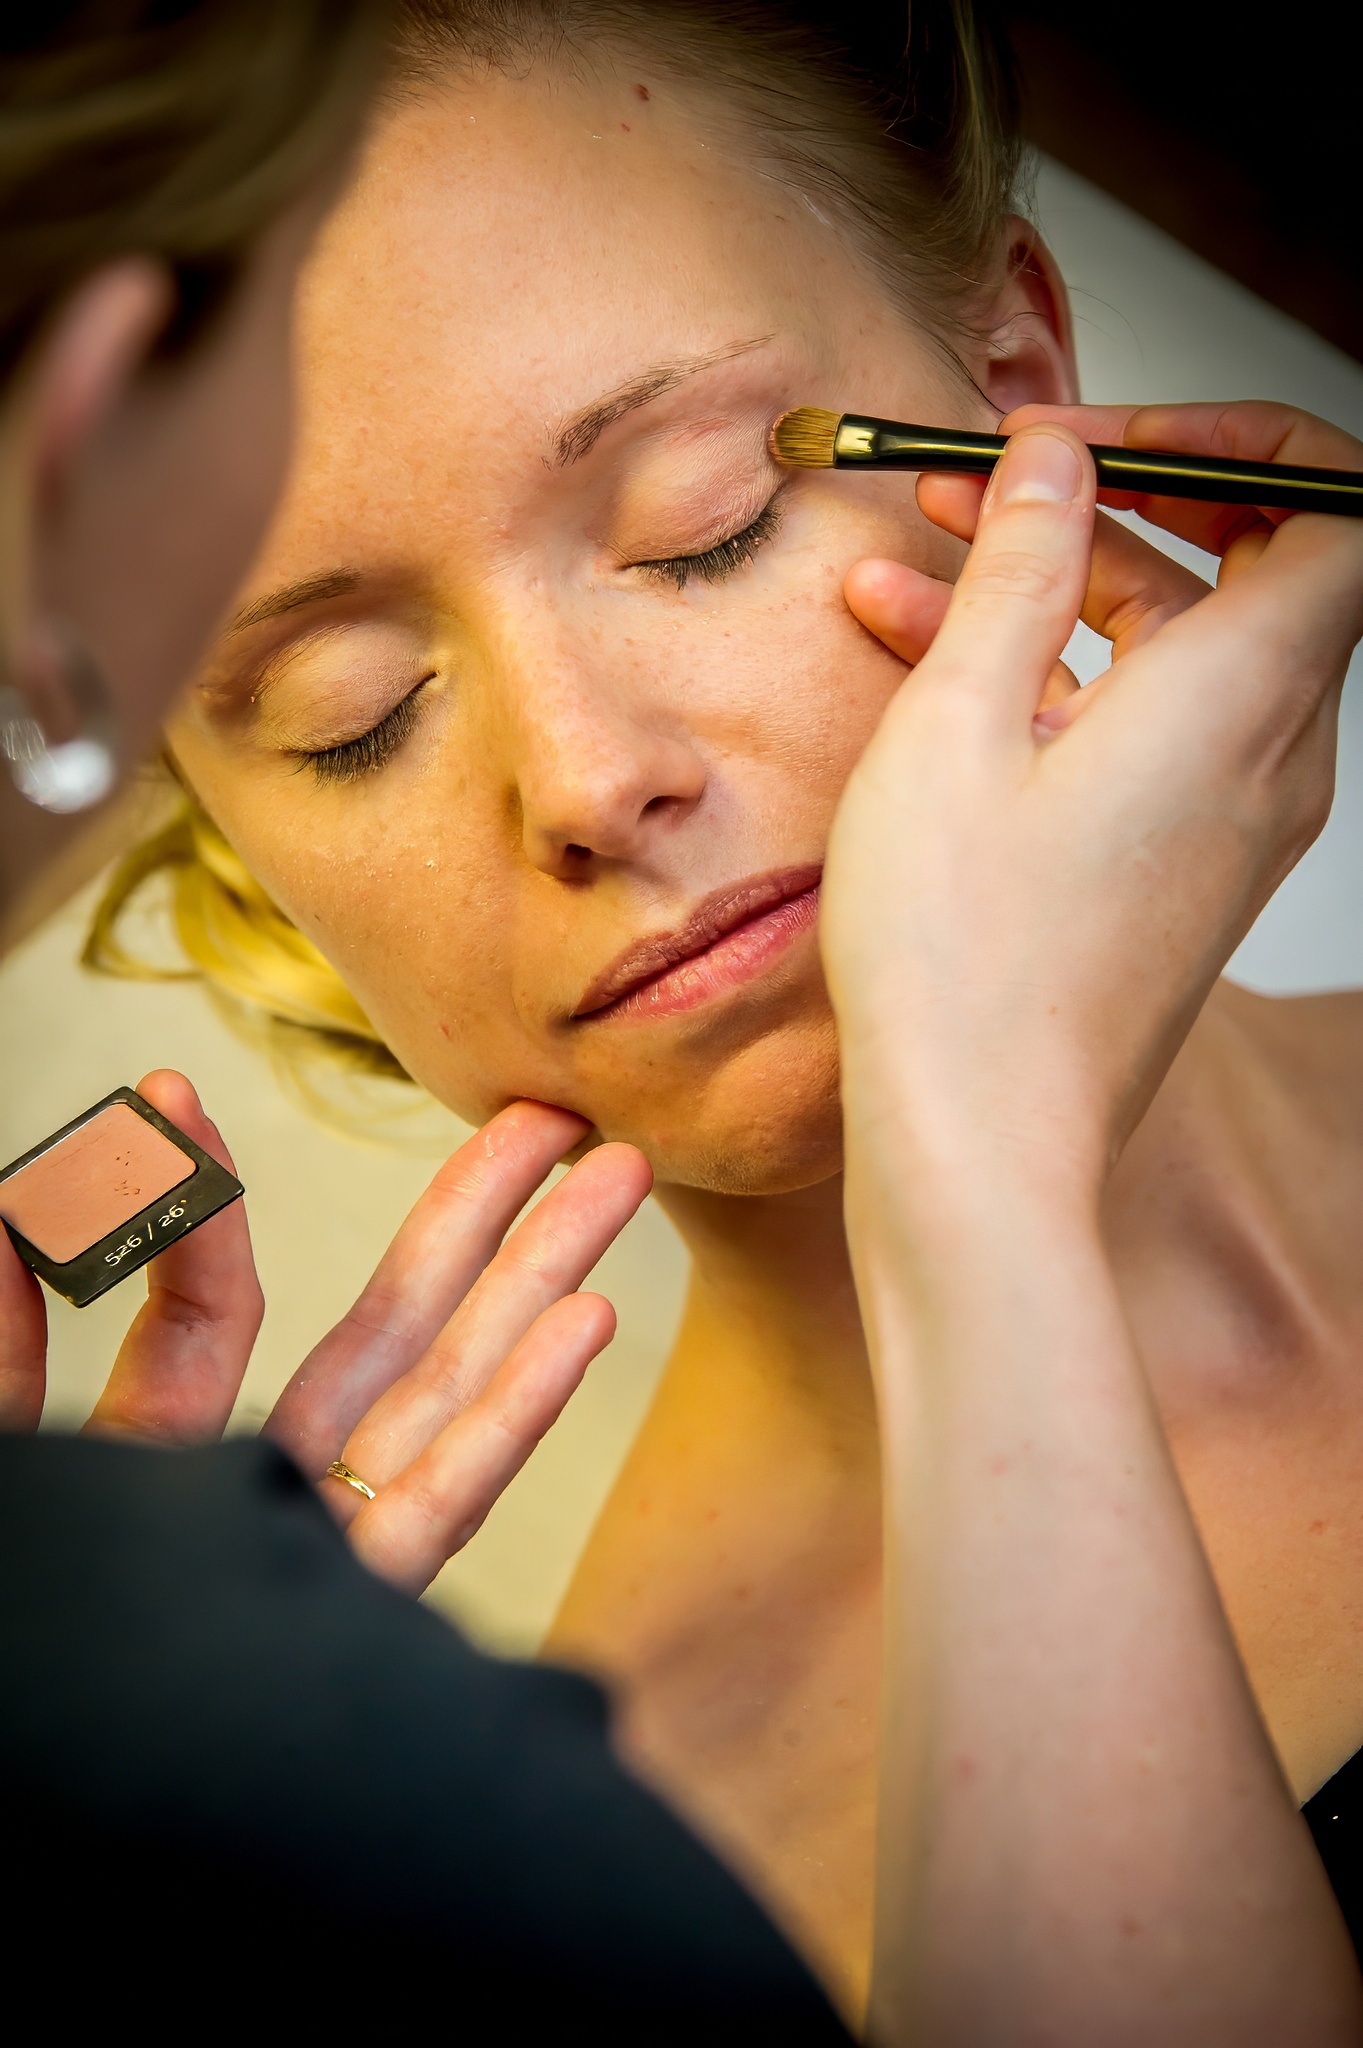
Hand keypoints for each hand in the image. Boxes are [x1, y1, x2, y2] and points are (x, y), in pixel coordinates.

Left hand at [0, 1075, 650, 1593]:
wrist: (44, 1797)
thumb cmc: (15, 1636)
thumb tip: (12, 1203)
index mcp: (163, 1464)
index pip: (210, 1307)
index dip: (197, 1204)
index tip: (169, 1097)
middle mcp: (264, 1500)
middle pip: (389, 1337)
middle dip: (476, 1225)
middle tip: (553, 1125)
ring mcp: (322, 1561)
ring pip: (446, 1401)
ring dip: (537, 1285)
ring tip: (615, 1182)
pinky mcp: (356, 1628)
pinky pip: (444, 1508)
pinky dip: (517, 1415)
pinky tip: (588, 1325)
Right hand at [824, 401, 1362, 1184]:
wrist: (982, 1143)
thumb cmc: (963, 956)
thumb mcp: (961, 725)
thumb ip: (1022, 571)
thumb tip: (1055, 459)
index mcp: (1243, 698)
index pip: (1334, 507)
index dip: (1234, 445)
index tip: (1105, 443)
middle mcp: (1271, 758)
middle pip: (1245, 573)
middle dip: (1116, 505)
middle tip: (999, 482)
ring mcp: (1235, 824)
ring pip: (1177, 655)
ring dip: (1061, 595)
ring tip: (919, 566)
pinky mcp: (1186, 873)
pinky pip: (1147, 737)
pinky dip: (1061, 683)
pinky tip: (930, 670)